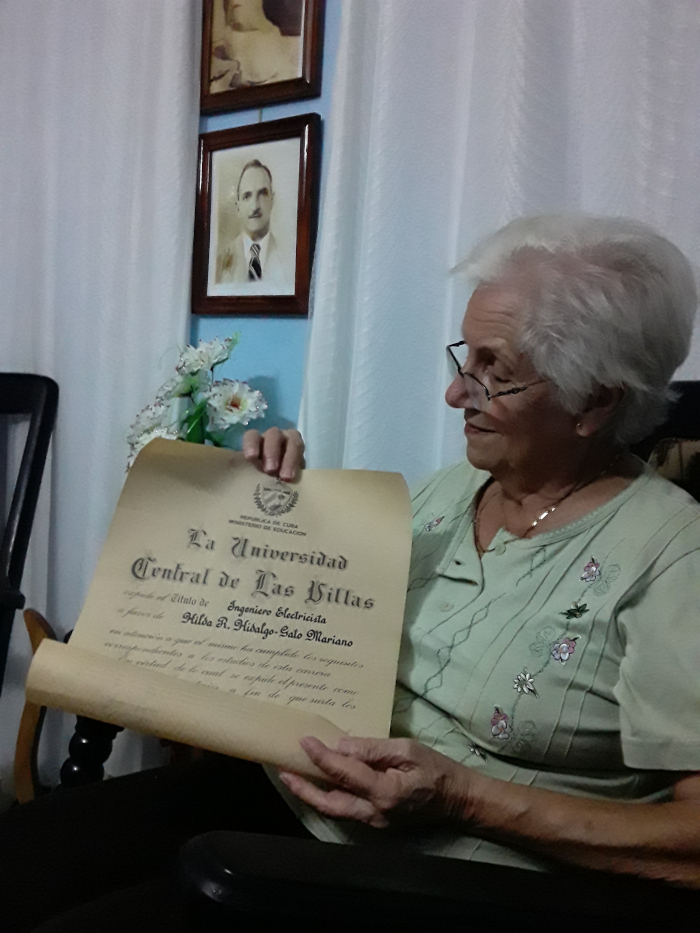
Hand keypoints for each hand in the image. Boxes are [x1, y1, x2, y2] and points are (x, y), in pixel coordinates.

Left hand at [242, 427, 304, 481]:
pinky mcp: (301, 451)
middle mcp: (273, 437)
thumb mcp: (250, 473)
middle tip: (270, 470)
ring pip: (292, 441)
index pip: (252, 436)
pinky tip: (295, 477)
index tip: (250, 458)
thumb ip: (244, 473)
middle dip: (271, 451)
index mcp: (256, 441)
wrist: (279, 482)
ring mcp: (289, 441)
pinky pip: (301, 452)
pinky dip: (297, 463)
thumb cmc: (258, 477)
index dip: (251, 445)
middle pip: (273, 435)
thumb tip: (233, 486)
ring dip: (288, 458)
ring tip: (285, 477)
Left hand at [279, 735, 470, 828]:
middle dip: (302, 787)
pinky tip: (319, 782)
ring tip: (292, 775)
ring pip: (333, 810)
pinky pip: (345, 809)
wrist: (458, 800)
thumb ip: (373, 749)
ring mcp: (374, 822)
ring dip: (311, 793)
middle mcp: (375, 813)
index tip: (304, 741)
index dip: (322, 756)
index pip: (344, 773)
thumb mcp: (408, 750)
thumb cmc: (437, 770)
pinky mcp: (376, 822)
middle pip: (328, 803)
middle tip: (281, 768)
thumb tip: (342, 746)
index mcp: (384, 793)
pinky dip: (328, 796)